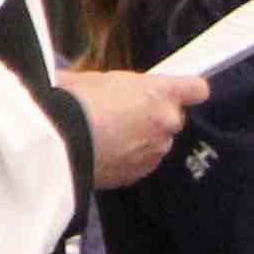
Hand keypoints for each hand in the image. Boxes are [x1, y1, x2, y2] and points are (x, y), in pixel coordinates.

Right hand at [62, 67, 205, 188]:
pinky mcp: (138, 175)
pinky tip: (103, 154)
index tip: (176, 91)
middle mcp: (166, 123)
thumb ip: (120, 86)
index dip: (186, 90)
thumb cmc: (74, 100)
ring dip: (141, 141)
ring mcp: (155, 152)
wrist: (56, 143)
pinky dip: (128, 160)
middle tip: (124, 115)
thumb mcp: (95, 78)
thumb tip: (111, 89)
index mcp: (161, 93)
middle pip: (173, 118)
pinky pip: (140, 163)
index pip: (197, 90)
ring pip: (156, 143)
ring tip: (108, 138)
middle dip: (154, 117)